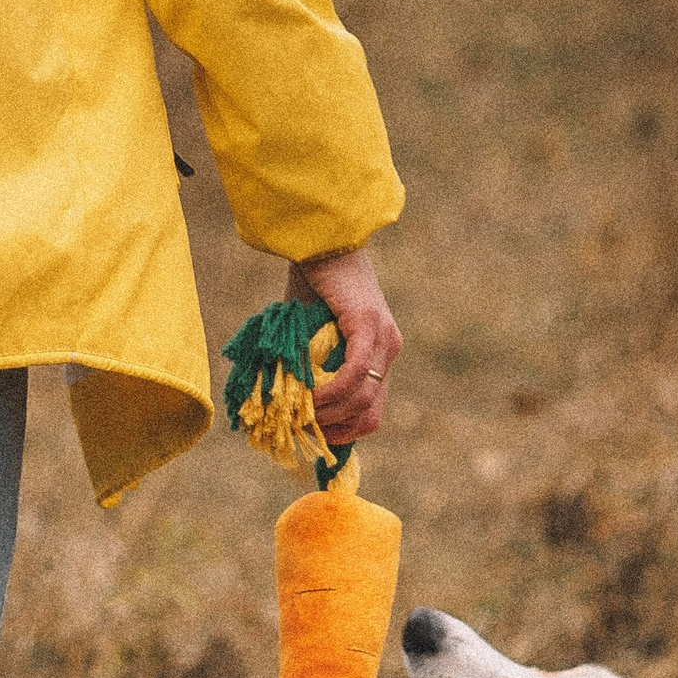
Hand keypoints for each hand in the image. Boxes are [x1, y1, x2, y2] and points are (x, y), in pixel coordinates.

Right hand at [288, 245, 401, 446]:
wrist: (321, 241)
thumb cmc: (312, 284)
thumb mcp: (311, 335)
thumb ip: (309, 365)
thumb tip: (287, 404)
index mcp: (381, 353)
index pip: (372, 411)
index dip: (345, 432)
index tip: (315, 435)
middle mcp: (390, 348)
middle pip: (371, 414)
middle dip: (336, 430)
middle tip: (303, 429)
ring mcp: (384, 338)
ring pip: (364, 399)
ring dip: (330, 414)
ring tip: (301, 414)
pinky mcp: (369, 326)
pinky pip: (355, 373)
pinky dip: (332, 392)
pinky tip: (311, 397)